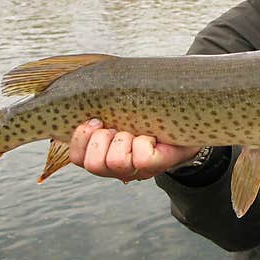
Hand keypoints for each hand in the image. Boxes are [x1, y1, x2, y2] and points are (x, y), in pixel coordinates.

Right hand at [68, 119, 201, 181]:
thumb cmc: (145, 115)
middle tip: (118, 128)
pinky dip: (145, 142)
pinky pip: (142, 158)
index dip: (80, 137)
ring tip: (135, 132)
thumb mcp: (117, 110)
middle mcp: (116, 169)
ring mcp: (135, 171)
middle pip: (93, 164)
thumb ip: (98, 107)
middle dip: (102, 139)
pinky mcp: (155, 167)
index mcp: (102, 155)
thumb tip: (86, 87)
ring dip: (124, 140)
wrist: (183, 123)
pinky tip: (151, 138)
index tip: (96, 120)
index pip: (76, 157)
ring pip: (115, 161)